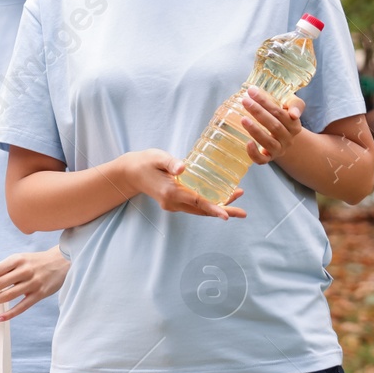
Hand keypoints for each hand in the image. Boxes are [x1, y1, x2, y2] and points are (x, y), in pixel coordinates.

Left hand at [0, 247, 68, 321]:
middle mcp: (24, 271)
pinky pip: (23, 306)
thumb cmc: (35, 262)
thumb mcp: (20, 259)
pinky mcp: (40, 294)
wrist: (63, 261)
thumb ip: (4, 269)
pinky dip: (10, 313)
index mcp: (16, 260)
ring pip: (8, 295)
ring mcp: (32, 283)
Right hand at [122, 149, 246, 219]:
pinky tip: (220, 198)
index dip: (213, 208)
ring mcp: (173, 204)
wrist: (130, 173)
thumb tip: (183, 167)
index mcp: (170, 192)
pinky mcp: (174, 202)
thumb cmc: (145, 162)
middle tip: (243, 212)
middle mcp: (172, 202)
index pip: (196, 202)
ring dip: (218, 206)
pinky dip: (209, 204)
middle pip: (202, 210)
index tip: (226, 215)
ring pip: (199, 209)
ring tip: (237, 199)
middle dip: (223, 210)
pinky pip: (194, 206)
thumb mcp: (157, 157)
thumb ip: (170, 162)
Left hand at [241, 88, 304, 165]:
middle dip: (258, 112)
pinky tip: (247, 143)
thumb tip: (295, 114)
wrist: (281, 136)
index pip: (280, 113)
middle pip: (274, 126)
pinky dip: (254, 153)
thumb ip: (295, 105)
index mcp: (294, 125)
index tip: (252, 91)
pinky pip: (262, 160)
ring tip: (243, 119)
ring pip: (268, 142)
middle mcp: (288, 139)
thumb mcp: (291, 106)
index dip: (266, 102)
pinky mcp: (269, 158)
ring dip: (255, 130)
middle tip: (245, 101)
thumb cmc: (282, 116)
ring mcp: (278, 150)